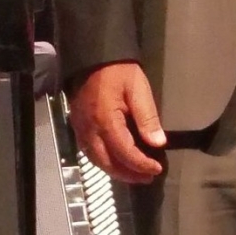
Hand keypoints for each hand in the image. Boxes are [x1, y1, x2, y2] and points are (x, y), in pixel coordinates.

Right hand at [69, 62, 166, 182]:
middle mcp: (89, 130)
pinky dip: (104, 161)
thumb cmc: (119, 72)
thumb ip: (147, 118)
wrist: (93, 58)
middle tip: (147, 177)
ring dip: (115, 171)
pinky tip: (117, 161)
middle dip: (128, 174)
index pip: (125, 153)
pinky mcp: (77, 126)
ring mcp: (80, 129)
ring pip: (96, 160)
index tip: (157, 169)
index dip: (142, 165)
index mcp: (106, 121)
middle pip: (107, 163)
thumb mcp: (138, 90)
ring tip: (135, 173)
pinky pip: (89, 151)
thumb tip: (158, 143)